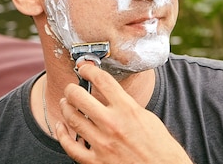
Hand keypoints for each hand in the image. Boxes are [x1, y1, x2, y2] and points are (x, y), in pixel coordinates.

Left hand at [55, 63, 192, 163]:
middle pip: (79, 97)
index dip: (89, 69)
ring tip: (66, 103)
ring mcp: (102, 143)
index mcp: (128, 110)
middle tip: (71, 87)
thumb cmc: (160, 147)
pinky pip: (70, 146)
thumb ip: (126, 106)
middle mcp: (112, 124)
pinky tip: (62, 127)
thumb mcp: (147, 117)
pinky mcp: (96, 162)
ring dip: (66, 107)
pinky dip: (62, 134)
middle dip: (71, 88)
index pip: (103, 80)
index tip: (85, 67)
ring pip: (72, 118)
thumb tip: (111, 97)